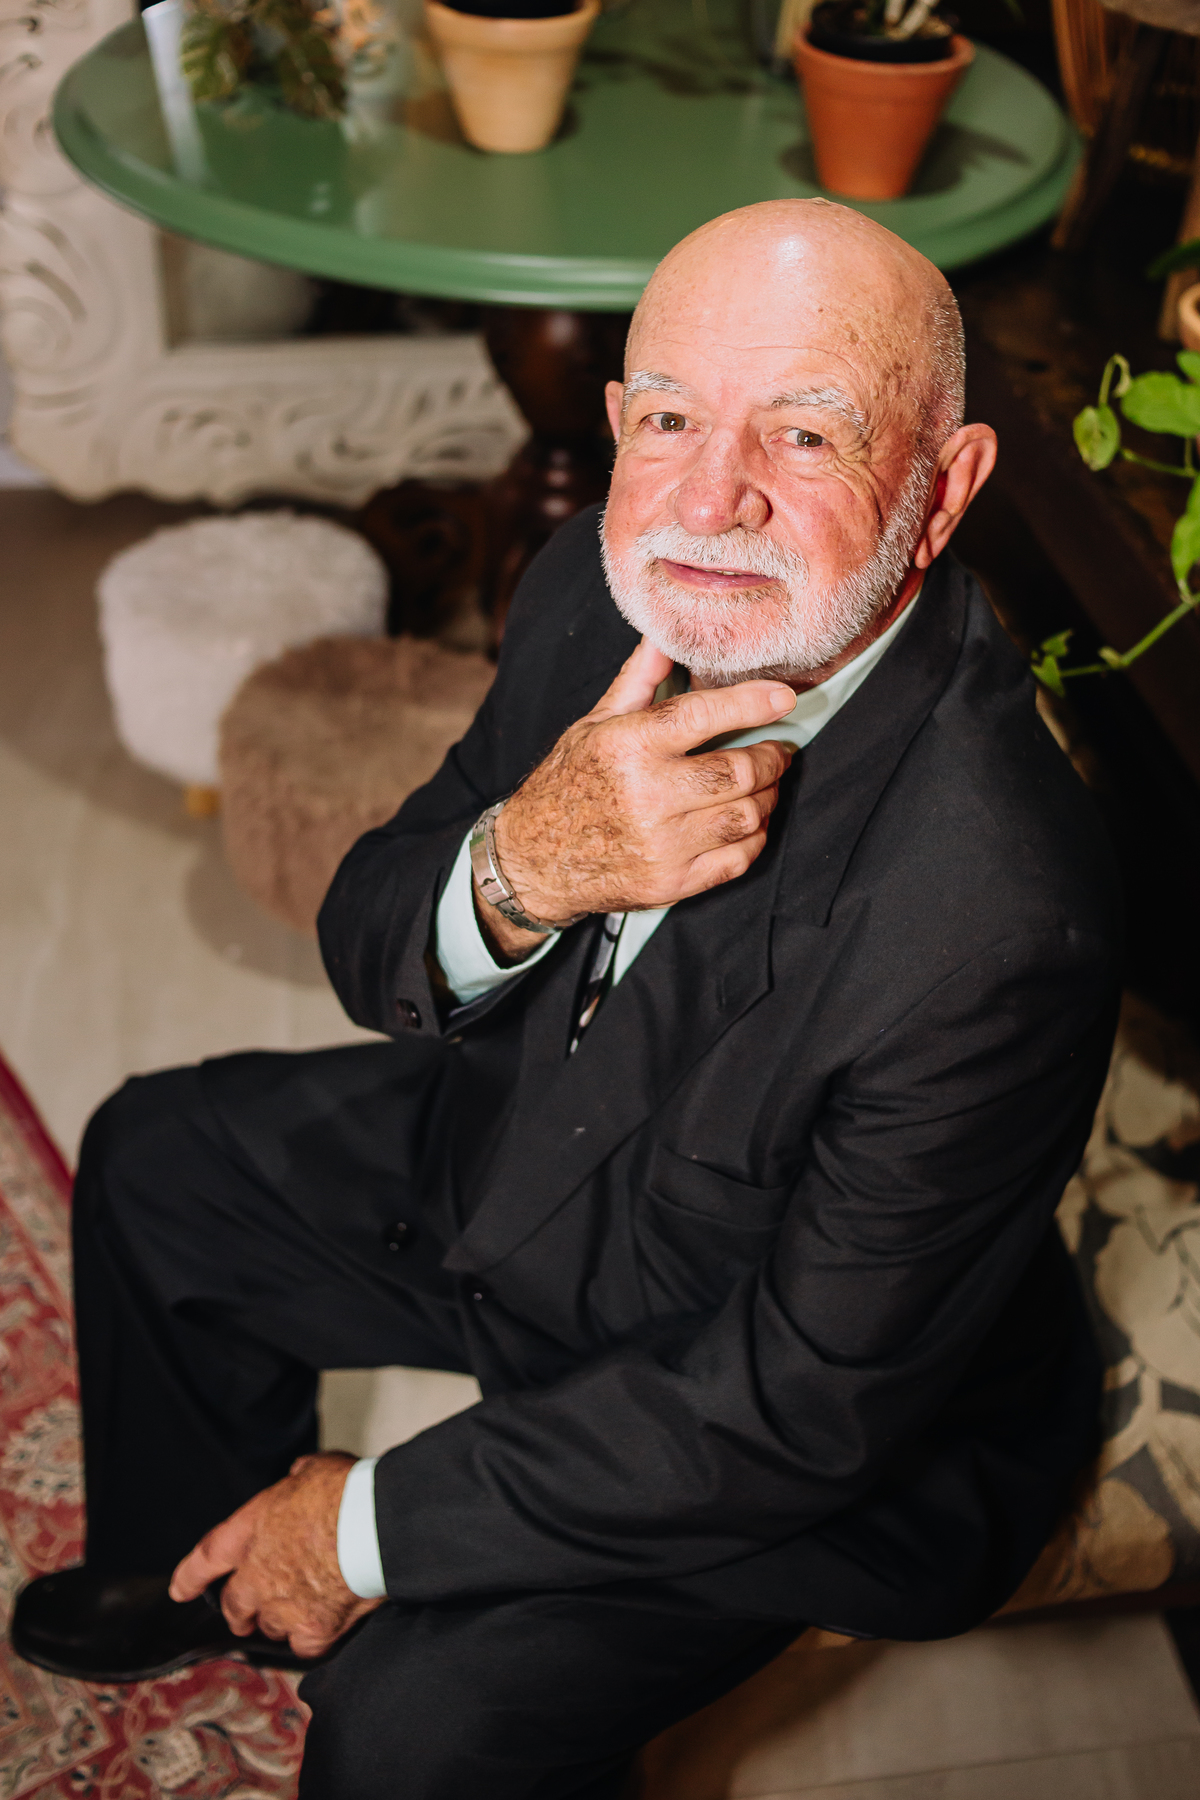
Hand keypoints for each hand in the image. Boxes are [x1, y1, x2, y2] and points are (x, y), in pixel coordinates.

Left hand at [169, 1451, 381, 1657]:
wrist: (376, 1526)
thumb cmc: (348, 1492)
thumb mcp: (313, 1470)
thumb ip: (297, 1481)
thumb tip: (300, 1479)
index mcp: (252, 1530)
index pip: (207, 1557)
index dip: (190, 1576)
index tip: (180, 1590)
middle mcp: (258, 1574)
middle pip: (235, 1605)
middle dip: (239, 1612)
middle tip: (245, 1616)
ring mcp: (282, 1607)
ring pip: (270, 1626)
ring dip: (281, 1619)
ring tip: (304, 1607)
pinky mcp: (312, 1631)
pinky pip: (303, 1645)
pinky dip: (311, 1637)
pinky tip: (326, 1625)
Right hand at [477, 639, 794, 958]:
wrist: (532, 861)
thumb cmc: (567, 783)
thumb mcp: (594, 725)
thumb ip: (639, 681)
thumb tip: (665, 635)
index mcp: (628, 746)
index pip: (703, 715)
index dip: (752, 703)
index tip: (784, 697)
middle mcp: (646, 796)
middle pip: (738, 772)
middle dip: (772, 758)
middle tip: (779, 750)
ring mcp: (661, 845)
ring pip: (745, 817)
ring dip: (767, 798)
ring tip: (765, 785)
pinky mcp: (670, 883)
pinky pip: (737, 859)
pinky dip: (754, 838)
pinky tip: (748, 823)